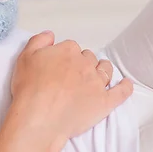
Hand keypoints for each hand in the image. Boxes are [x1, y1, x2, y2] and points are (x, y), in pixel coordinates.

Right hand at [10, 31, 132, 142]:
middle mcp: (85, 64)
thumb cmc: (30, 88)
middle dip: (83, 64)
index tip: (59, 65)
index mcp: (68, 51)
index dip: (65, 56)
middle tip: (73, 75)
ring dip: (103, 70)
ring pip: (105, 70)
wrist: (40, 117)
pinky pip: (121, 92)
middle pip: (89, 58)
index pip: (71, 48)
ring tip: (98, 75)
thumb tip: (51, 35)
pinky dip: (125, 87)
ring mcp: (97, 83)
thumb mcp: (25, 57)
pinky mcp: (104, 102)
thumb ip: (39, 41)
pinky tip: (126, 84)